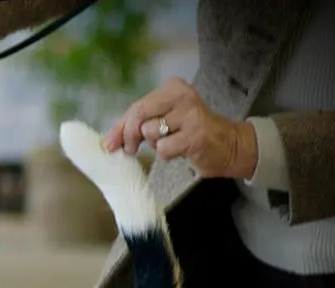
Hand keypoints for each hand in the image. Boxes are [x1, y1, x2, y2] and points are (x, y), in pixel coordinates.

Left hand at [102, 77, 258, 179]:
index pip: (136, 106)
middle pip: (138, 115)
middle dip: (128, 135)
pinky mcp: (195, 135)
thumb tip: (107, 142)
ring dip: (154, 144)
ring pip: (150, 132)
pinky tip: (180, 150)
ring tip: (171, 142)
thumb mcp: (163, 121)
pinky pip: (163, 149)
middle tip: (130, 149)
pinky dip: (167, 154)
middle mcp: (182, 95)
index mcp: (172, 87)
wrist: (227, 145)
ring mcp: (190, 114)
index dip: (119, 127)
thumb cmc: (189, 133)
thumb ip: (136, 126)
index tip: (109, 144)